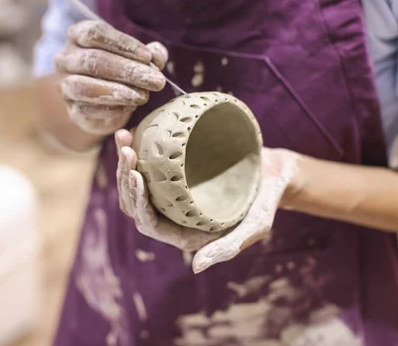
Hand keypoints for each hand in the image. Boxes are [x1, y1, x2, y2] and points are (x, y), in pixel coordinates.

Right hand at [55, 20, 167, 135]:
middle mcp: (65, 58)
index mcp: (78, 35)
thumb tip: (158, 55)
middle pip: (93, 60)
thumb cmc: (120, 70)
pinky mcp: (72, 109)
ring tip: (144, 96)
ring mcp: (65, 85)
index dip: (123, 44)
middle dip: (128, 71)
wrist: (105, 102)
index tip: (148, 57)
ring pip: (85, 87)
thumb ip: (150, 54)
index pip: (96, 33)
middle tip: (156, 81)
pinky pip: (88, 109)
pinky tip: (131, 107)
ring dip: (118, 92)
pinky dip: (112, 108)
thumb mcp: (138, 57)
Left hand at [115, 129, 301, 272]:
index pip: (149, 223)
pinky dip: (139, 149)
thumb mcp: (255, 226)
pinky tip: (133, 130)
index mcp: (184, 234)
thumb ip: (228, 248)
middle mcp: (172, 216)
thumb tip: (195, 267)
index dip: (138, 202)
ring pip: (136, 183)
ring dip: (125, 163)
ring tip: (123, 136)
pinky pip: (148, 165)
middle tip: (126, 149)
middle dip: (125, 178)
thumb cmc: (265, 203)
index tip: (137, 175)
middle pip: (135, 203)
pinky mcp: (172, 175)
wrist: (273, 175)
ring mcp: (170, 194)